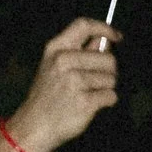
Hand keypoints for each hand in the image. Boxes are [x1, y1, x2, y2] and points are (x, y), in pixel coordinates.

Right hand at [6, 21, 119, 151]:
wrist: (35, 125)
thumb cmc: (48, 95)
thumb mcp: (54, 66)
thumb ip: (79, 52)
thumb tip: (105, 41)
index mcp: (56, 49)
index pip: (84, 26)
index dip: (105, 29)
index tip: (116, 37)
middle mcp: (64, 61)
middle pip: (108, 57)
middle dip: (109, 71)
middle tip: (96, 81)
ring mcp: (74, 81)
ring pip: (112, 78)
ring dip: (106, 87)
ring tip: (88, 94)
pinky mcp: (84, 101)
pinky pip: (111, 96)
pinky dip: (106, 102)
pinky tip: (91, 105)